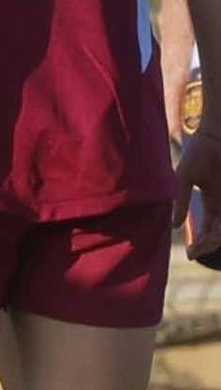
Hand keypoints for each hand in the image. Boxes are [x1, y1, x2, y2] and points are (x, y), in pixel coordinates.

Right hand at [175, 127, 220, 258]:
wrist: (214, 136)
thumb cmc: (199, 153)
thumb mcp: (184, 178)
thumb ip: (181, 200)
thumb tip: (174, 225)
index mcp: (211, 202)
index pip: (208, 230)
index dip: (201, 244)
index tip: (190, 253)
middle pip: (218, 234)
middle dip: (207, 245)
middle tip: (195, 251)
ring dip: (216, 240)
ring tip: (204, 245)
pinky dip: (220, 230)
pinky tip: (214, 235)